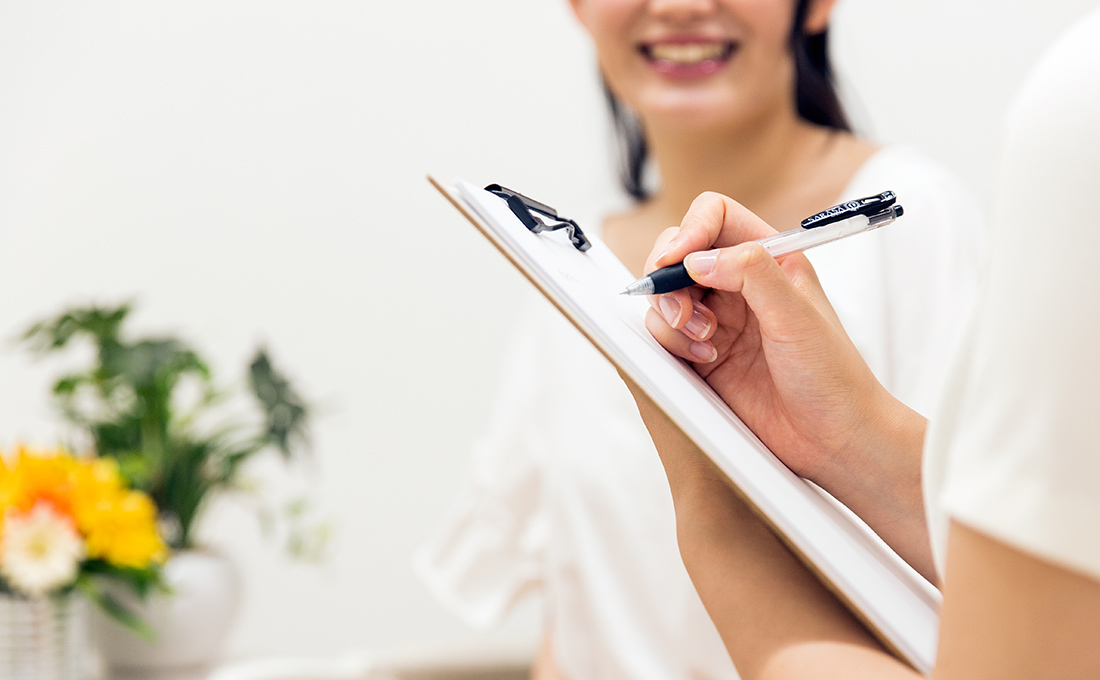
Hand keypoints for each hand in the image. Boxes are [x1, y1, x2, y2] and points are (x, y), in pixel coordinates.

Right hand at [639, 192, 933, 580]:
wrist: (833, 437)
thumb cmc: (832, 376)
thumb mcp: (796, 314)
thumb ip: (750, 272)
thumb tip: (698, 258)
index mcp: (771, 258)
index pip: (716, 217)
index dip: (690, 230)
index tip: (676, 259)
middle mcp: (741, 284)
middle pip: (680, 254)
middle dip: (670, 278)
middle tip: (682, 310)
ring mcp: (720, 319)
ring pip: (667, 295)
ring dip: (672, 315)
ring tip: (702, 340)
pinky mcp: (703, 354)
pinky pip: (666, 333)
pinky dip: (673, 343)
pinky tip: (704, 359)